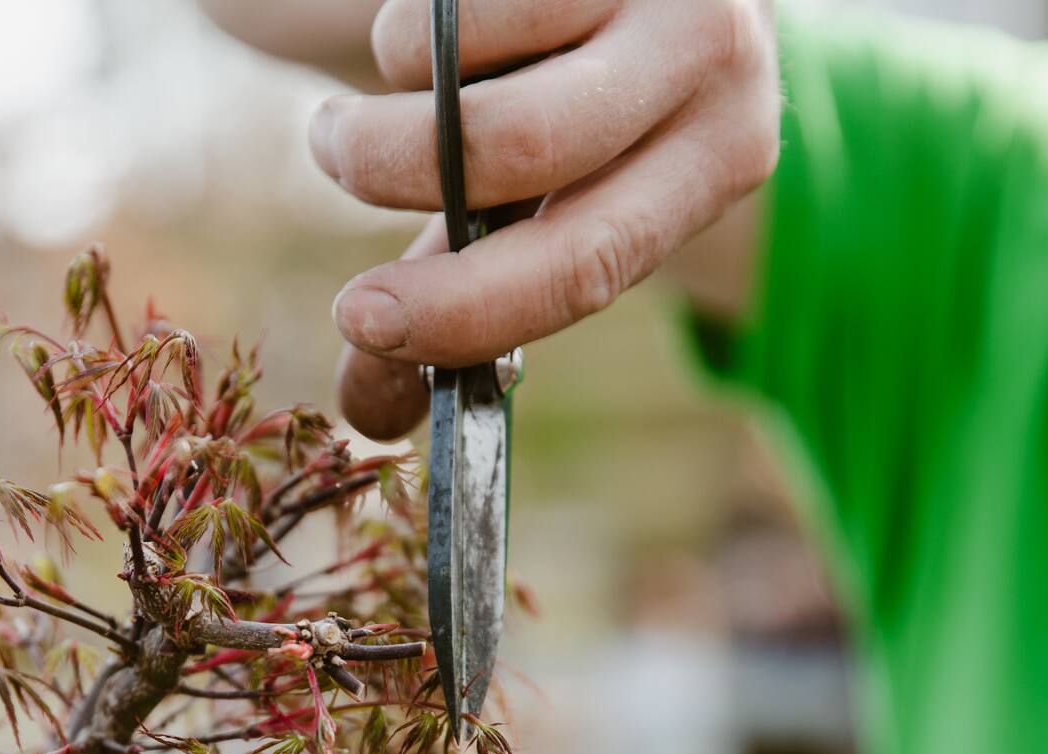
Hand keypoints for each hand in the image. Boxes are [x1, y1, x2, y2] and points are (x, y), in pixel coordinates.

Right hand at [314, 0, 778, 438]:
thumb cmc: (589, 105)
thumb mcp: (553, 207)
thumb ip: (464, 298)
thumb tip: (365, 419)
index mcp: (717, 161)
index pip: (589, 264)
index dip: (464, 307)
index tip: (358, 321)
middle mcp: (717, 58)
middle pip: (523, 147)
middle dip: (393, 169)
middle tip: (330, 156)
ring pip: (464, 61)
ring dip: (392, 94)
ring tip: (387, 99)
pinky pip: (450, 0)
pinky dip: (410, 32)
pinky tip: (443, 29)